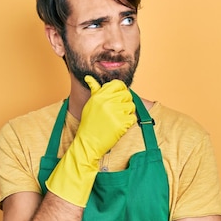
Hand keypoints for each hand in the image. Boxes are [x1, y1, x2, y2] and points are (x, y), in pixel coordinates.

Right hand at [45, 76, 135, 206]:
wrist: (88, 143)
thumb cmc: (89, 124)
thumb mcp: (90, 104)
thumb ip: (94, 90)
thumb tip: (89, 78)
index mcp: (99, 95)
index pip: (118, 84)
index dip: (121, 90)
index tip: (119, 98)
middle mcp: (107, 102)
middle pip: (127, 95)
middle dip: (125, 103)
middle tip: (118, 112)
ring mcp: (115, 112)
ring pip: (131, 106)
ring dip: (127, 113)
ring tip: (117, 119)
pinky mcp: (121, 123)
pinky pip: (133, 118)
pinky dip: (128, 123)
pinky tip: (119, 126)